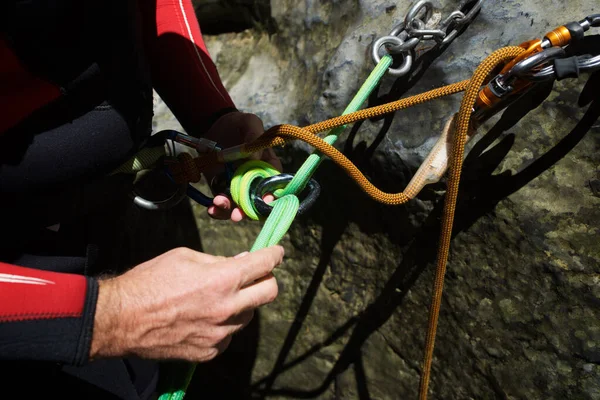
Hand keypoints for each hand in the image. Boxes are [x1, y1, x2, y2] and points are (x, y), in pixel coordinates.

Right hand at [90, 246, 283, 361]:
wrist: (121, 319)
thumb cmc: (149, 281)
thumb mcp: (185, 257)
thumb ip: (218, 261)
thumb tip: (240, 263)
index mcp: (223, 280)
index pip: (264, 264)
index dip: (274, 255)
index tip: (276, 253)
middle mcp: (227, 309)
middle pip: (269, 292)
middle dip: (267, 279)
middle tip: (256, 275)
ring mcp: (220, 334)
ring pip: (248, 316)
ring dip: (242, 304)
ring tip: (218, 298)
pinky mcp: (209, 352)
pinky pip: (228, 335)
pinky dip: (223, 325)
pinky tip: (203, 318)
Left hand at [203, 111, 281, 221]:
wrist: (215, 126)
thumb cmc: (239, 124)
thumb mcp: (250, 123)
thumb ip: (255, 135)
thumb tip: (256, 157)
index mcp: (268, 167)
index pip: (275, 185)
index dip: (272, 195)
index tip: (266, 200)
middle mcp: (255, 181)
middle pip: (256, 202)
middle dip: (248, 211)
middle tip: (238, 214)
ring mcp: (238, 187)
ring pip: (238, 206)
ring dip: (230, 211)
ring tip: (219, 206)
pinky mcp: (221, 188)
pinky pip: (221, 203)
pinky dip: (217, 209)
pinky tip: (211, 208)